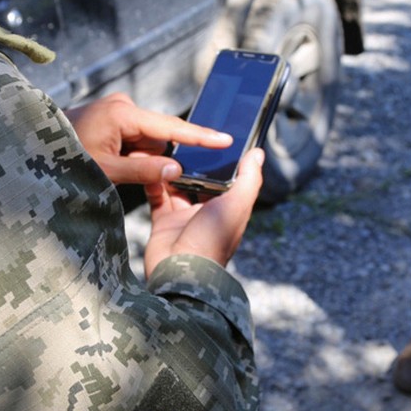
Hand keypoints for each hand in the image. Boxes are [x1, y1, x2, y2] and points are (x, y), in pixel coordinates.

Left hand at [65, 92, 231, 185]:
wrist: (31, 146)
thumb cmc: (63, 158)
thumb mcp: (105, 170)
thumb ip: (143, 170)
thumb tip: (177, 169)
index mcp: (123, 113)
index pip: (171, 128)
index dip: (200, 137)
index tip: (226, 139)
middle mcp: (123, 105)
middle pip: (157, 138)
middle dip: (150, 159)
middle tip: (124, 173)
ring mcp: (116, 110)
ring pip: (145, 141)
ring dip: (137, 159)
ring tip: (108, 168)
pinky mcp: (110, 117)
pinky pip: (133, 139)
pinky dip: (128, 155)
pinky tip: (108, 162)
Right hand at [143, 148, 263, 272]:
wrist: (180, 271)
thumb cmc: (213, 240)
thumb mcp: (237, 205)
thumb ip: (249, 178)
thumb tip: (258, 153)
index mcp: (228, 209)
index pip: (227, 180)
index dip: (223, 161)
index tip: (215, 139)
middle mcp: (207, 213)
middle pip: (201, 181)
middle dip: (194, 163)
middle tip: (185, 139)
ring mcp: (184, 218)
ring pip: (177, 187)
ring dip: (172, 170)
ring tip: (166, 149)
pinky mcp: (163, 223)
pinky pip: (157, 198)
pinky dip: (153, 184)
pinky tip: (152, 167)